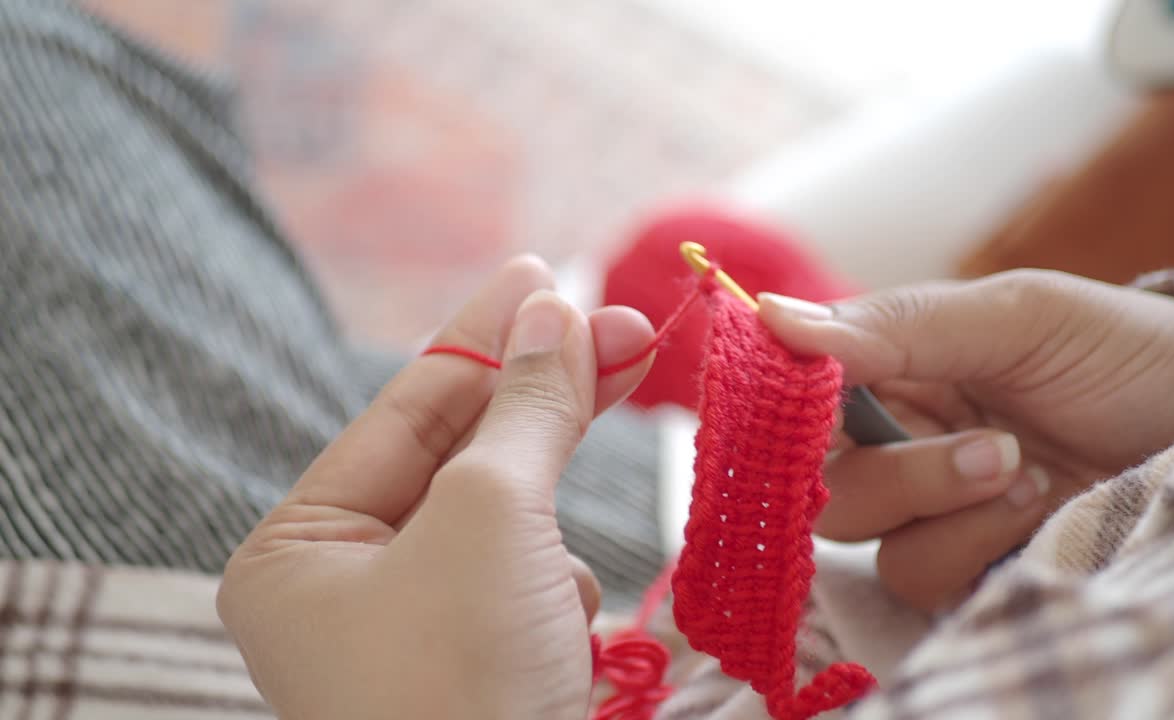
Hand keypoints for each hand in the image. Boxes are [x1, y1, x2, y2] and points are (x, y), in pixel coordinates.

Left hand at [217, 256, 654, 719]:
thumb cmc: (462, 681)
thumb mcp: (492, 518)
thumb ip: (526, 408)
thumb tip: (554, 311)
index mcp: (298, 552)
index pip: (406, 409)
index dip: (486, 336)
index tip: (552, 277)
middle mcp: (345, 591)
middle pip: (459, 458)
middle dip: (543, 403)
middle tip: (625, 333)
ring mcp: (416, 637)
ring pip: (506, 525)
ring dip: (552, 521)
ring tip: (563, 571)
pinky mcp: (481, 672)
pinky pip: (528, 590)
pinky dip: (560, 593)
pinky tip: (568, 628)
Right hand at [760, 269, 1173, 611]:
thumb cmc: (1118, 351)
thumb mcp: (1017, 317)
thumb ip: (897, 324)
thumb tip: (773, 318)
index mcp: (891, 367)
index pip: (796, 393)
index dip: (786, 405)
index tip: (815, 405)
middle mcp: (894, 439)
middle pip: (818, 479)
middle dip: (896, 473)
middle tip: (990, 449)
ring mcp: (926, 508)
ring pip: (861, 535)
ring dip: (944, 505)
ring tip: (1030, 472)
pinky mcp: (959, 564)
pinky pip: (915, 575)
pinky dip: (972, 546)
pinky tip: (1040, 510)